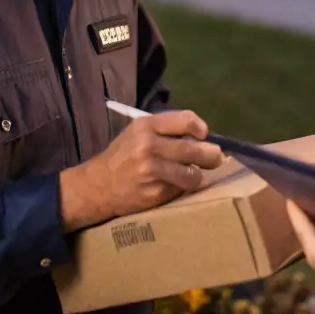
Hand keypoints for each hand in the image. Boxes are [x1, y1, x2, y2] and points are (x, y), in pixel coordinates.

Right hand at [59, 110, 222, 230]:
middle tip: (216, 158)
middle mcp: (149, 146)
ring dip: (197, 175)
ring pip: (193, 174)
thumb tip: (200, 135)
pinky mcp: (155, 193)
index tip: (203, 136)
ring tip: (193, 174)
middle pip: (195, 149)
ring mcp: (152, 172)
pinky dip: (182, 188)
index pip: (186, 121)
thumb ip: (165, 130)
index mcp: (146, 126)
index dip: (201, 129)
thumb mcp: (138, 132)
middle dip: (212, 155)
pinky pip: (181, 189)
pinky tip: (173, 185)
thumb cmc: (122, 155)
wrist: (98, 186)